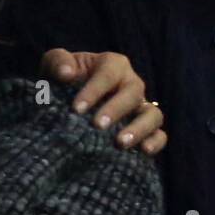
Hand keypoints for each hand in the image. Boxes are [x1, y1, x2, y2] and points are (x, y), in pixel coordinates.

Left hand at [40, 48, 166, 156]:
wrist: (67, 107)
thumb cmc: (62, 82)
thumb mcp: (54, 66)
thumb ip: (57, 62)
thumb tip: (65, 73)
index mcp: (112, 65)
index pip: (108, 74)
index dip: (93, 91)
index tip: (76, 109)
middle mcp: (131, 84)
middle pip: (133, 93)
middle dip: (115, 109)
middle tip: (96, 126)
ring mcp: (141, 108)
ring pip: (153, 114)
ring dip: (139, 128)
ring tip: (119, 144)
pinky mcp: (146, 131)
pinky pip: (160, 135)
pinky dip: (155, 142)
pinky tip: (142, 152)